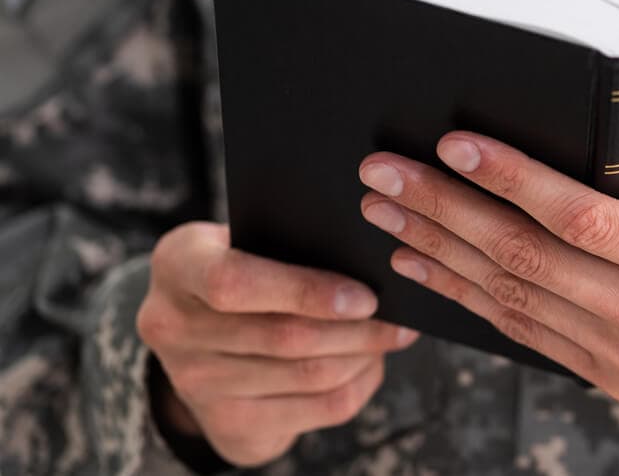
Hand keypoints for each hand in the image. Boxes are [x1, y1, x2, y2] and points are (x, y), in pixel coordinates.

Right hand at [136, 222, 418, 466]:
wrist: (198, 332)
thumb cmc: (245, 264)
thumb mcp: (246, 240)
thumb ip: (290, 243)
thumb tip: (373, 260)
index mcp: (178, 263)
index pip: (234, 282)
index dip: (305, 292)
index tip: (365, 297)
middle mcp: (171, 326)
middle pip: (283, 337)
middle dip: (357, 329)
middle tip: (403, 318)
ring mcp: (193, 382)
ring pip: (306, 376)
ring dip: (363, 356)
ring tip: (394, 336)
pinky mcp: (225, 422)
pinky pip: (313, 410)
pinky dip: (356, 386)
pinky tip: (371, 364)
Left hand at [358, 87, 618, 449]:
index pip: (585, 222)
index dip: (516, 182)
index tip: (458, 147)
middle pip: (525, 260)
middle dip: (446, 211)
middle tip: (383, 173)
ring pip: (513, 301)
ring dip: (443, 254)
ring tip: (385, 214)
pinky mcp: (614, 377)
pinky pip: (526, 336)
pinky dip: (470, 303)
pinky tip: (431, 272)